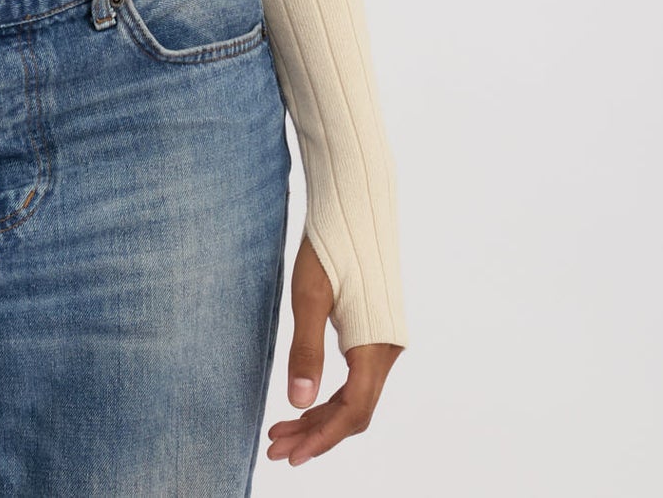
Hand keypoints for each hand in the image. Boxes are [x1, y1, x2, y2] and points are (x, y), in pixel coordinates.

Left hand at [264, 230, 402, 465]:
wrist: (355, 207)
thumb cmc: (329, 247)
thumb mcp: (309, 298)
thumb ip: (306, 351)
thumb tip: (298, 403)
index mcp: (375, 346)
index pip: (353, 411)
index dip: (322, 437)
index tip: (290, 454)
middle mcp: (387, 350)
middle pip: (354, 410)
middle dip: (316, 433)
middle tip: (276, 447)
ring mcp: (384, 341)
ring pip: (355, 395)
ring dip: (320, 416)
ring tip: (282, 431)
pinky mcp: (375, 331)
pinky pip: (356, 378)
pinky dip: (330, 395)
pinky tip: (305, 400)